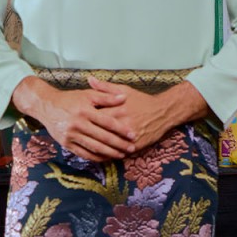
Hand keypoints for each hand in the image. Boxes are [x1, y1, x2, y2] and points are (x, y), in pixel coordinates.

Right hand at [11, 75, 135, 161]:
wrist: (46, 105)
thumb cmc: (69, 99)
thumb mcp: (87, 94)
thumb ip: (106, 96)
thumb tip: (124, 97)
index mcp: (85, 110)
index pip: (108, 122)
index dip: (121, 130)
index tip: (133, 135)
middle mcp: (78, 124)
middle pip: (103, 137)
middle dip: (119, 144)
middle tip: (131, 148)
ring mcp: (71, 135)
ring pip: (94, 147)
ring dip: (110, 153)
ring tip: (122, 155)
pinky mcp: (66, 143)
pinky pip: (83, 153)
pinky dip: (96, 157)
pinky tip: (105, 158)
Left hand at [86, 76, 207, 152]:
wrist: (163, 112)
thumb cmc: (141, 100)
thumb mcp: (123, 90)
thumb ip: (105, 87)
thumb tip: (89, 79)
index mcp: (117, 109)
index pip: (95, 116)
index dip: (83, 119)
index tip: (74, 120)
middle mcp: (122, 123)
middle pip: (99, 132)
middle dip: (87, 135)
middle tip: (76, 136)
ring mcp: (128, 136)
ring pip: (108, 145)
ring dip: (96, 148)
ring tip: (85, 148)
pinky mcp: (135, 145)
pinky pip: (119, 153)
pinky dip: (109, 156)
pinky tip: (100, 156)